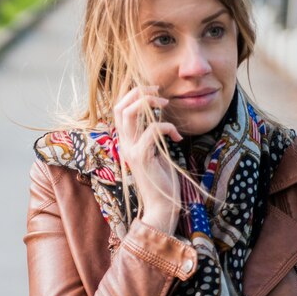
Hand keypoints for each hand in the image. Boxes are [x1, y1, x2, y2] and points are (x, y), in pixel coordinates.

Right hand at [113, 86, 182, 234]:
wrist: (161, 205)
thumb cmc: (162, 179)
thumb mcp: (154, 151)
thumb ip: (150, 134)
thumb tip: (156, 114)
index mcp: (126, 140)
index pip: (119, 109)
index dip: (131, 94)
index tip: (151, 90)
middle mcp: (124, 143)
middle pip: (120, 107)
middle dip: (138, 92)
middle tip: (157, 90)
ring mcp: (131, 150)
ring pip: (131, 114)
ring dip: (149, 103)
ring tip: (165, 103)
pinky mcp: (142, 157)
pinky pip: (153, 130)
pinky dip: (168, 127)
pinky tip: (177, 137)